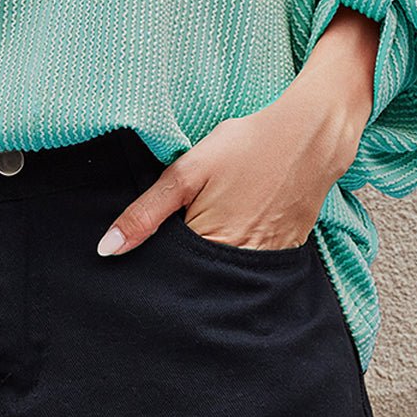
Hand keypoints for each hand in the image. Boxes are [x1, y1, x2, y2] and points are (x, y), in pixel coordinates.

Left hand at [95, 79, 362, 256]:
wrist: (310, 136)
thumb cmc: (245, 148)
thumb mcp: (187, 172)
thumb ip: (145, 213)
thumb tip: (106, 249)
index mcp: (210, 248)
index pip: (172, 275)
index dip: (156, 264)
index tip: (146, 253)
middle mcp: (241, 265)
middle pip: (200, 280)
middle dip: (184, 266)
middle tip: (184, 226)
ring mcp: (267, 260)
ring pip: (227, 275)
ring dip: (212, 261)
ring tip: (213, 222)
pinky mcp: (287, 250)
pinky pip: (254, 264)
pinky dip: (240, 252)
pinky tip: (238, 224)